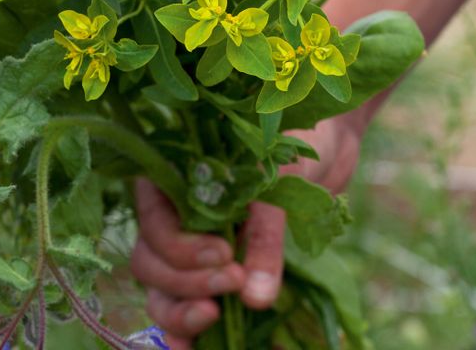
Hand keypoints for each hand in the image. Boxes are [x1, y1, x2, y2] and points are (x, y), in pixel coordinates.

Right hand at [132, 113, 365, 348]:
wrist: (325, 146)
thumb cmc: (295, 148)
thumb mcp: (279, 183)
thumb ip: (263, 235)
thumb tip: (255, 297)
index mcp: (172, 180)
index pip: (154, 225)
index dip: (181, 250)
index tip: (224, 257)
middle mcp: (171, 217)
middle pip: (150, 265)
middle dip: (184, 284)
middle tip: (231, 285)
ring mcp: (189, 249)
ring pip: (162, 292)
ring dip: (182, 314)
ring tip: (215, 320)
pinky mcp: (212, 275)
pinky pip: (192, 307)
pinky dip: (196, 332)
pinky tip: (210, 348)